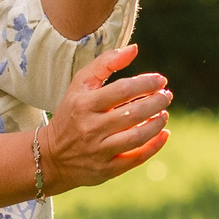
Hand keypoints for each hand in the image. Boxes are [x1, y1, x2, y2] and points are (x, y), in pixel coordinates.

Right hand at [36, 45, 171, 191]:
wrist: (51, 156)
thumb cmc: (72, 113)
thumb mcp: (80, 85)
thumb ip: (106, 63)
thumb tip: (134, 49)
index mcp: (84, 104)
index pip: (123, 90)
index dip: (146, 83)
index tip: (161, 80)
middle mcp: (90, 128)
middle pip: (133, 114)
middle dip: (156, 102)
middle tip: (166, 96)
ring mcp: (98, 151)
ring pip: (137, 137)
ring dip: (157, 124)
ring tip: (164, 114)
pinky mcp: (106, 170)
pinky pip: (136, 158)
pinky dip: (155, 145)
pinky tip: (164, 133)